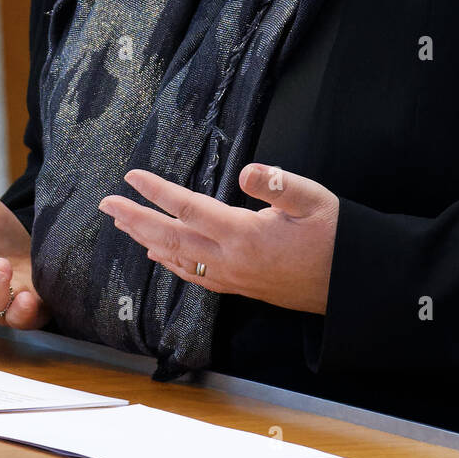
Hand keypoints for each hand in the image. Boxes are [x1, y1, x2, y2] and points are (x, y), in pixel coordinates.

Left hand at [98, 163, 338, 315]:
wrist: (351, 283)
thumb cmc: (335, 236)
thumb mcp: (313, 200)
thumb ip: (278, 184)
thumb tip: (245, 171)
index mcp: (246, 235)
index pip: (190, 208)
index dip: (158, 192)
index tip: (133, 177)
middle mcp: (231, 260)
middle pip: (171, 238)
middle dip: (136, 219)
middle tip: (107, 204)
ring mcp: (233, 277)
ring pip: (177, 259)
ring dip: (146, 240)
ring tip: (122, 225)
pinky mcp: (239, 286)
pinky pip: (192, 275)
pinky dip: (168, 263)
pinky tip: (157, 255)